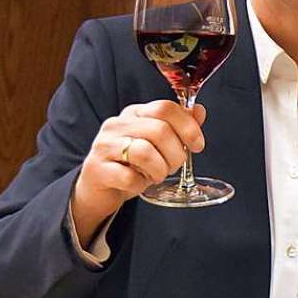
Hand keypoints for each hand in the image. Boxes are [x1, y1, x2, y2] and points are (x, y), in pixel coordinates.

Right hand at [71, 100, 206, 243]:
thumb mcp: (157, 143)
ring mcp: (104, 146)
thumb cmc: (132, 164)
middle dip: (176, 154)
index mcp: (135, 113)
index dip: (188, 127)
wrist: (98, 189)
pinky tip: (138, 184)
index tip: (198, 145)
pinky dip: (140, 184)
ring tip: (157, 175)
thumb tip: (199, 111)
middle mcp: (117, 125)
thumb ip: (178, 126)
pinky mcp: (97, 170)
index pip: (165, 108)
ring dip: (160, 169)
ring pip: (145, 152)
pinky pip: (128, 177)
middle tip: (174, 166)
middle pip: (160, 130)